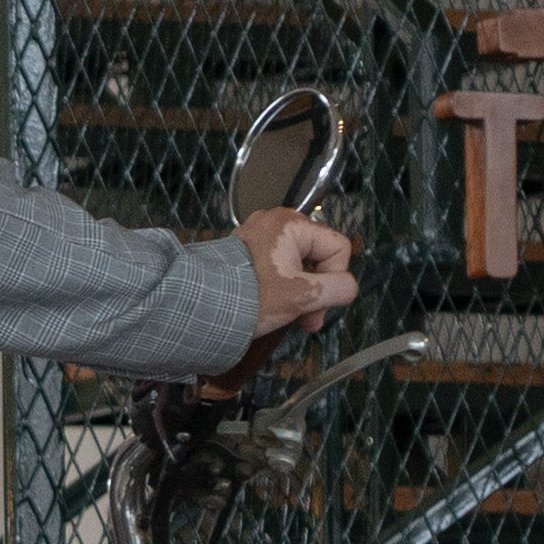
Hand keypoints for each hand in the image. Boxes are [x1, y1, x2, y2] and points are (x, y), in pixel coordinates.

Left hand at [234, 207, 357, 343]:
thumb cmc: (249, 298)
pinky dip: (281, 286)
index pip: (337, 248)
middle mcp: (276, 221)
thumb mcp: (300, 296)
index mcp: (292, 224)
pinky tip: (273, 306)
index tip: (318, 310)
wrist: (196, 306)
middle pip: (318, 256)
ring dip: (300, 292)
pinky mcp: (245, 252)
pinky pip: (277, 266)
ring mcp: (258, 235)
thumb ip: (336, 289)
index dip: (336, 280)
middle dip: (317, 291)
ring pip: (298, 264)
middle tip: (307, 322)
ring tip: (289, 316)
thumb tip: (348, 288)